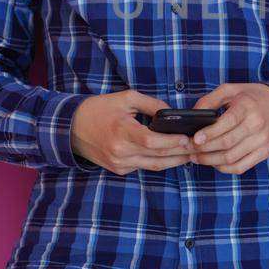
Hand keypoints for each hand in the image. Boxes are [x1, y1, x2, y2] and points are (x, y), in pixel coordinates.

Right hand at [70, 91, 198, 174]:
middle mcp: (120, 151)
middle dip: (180, 153)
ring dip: (173, 161)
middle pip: (157, 156)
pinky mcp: (118, 169)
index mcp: (121, 131)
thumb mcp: (125, 98)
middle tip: (198, 147)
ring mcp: (119, 163)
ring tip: (190, 154)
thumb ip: (151, 105)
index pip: (152, 141)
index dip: (172, 142)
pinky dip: (158, 162)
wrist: (70, 128)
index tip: (187, 138)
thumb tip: (173, 113)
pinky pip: (143, 167)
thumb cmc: (98, 109)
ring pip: (153, 166)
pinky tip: (171, 156)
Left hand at [187, 84, 268, 174]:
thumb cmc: (252, 98)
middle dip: (204, 149)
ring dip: (210, 161)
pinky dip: (223, 168)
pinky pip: (240, 167)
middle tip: (189, 148)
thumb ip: (210, 99)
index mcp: (248, 106)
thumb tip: (192, 114)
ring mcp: (261, 141)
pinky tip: (213, 163)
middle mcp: (257, 125)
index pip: (228, 122)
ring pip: (231, 158)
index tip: (196, 138)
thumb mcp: (232, 90)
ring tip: (196, 157)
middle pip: (227, 143)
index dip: (211, 132)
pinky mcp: (263, 153)